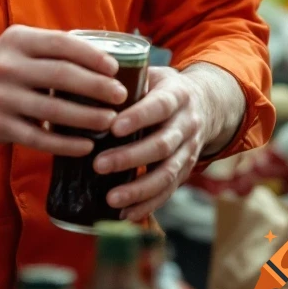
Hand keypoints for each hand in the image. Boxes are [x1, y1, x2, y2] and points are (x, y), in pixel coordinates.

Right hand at [0, 25, 127, 155]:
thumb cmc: (4, 66)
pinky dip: (66, 144)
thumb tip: (104, 57)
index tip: (115, 69)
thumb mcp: (20, 46)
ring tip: (111, 121)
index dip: (92, 56)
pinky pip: (39, 139)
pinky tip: (87, 146)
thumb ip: (53, 48)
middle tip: (121, 96)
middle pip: (62, 76)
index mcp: (19, 40)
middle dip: (97, 87)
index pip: (62, 44)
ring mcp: (2, 97)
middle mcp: (8, 66)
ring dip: (87, 118)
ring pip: (53, 110)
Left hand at [93, 65, 229, 222]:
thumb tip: (81, 85)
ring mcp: (190, 150)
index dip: (138, 117)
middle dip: (130, 157)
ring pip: (167, 173)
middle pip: (162, 145)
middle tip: (99, 165)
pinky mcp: (187, 171)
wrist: (206, 103)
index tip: (113, 127)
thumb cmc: (162, 87)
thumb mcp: (151, 74)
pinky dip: (148, 205)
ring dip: (139, 189)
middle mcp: (187, 124)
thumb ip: (125, 80)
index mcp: (177, 94)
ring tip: (111, 199)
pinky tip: (125, 214)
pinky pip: (169, 191)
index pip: (159, 106)